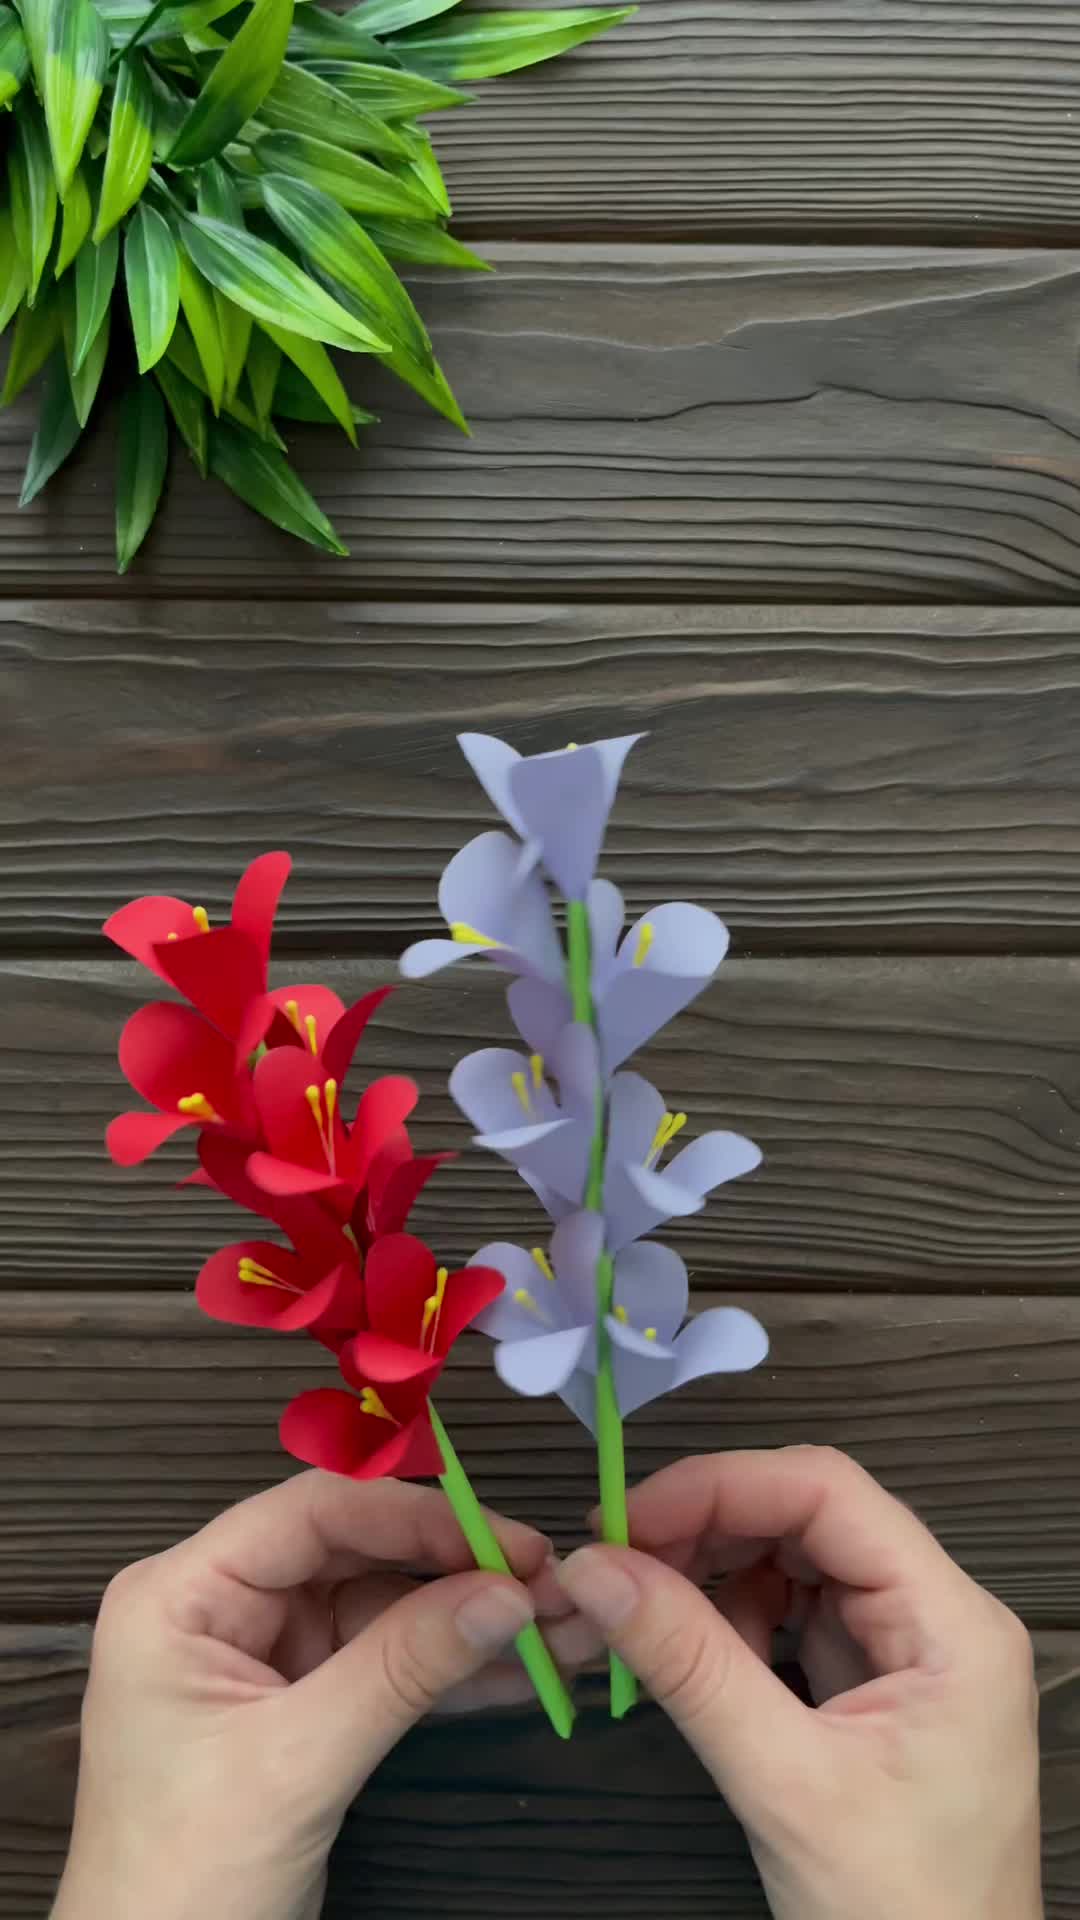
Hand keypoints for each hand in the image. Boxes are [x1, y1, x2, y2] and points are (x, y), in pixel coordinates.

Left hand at [52, 1472, 593, 1919]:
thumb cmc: (181, 1878)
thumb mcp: (295, 1765)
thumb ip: (401, 1670)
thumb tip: (504, 1593)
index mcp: (181, 1594)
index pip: (312, 1514)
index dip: (414, 1516)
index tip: (504, 1539)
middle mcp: (220, 1605)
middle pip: (357, 1551)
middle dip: (457, 1566)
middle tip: (548, 1582)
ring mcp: (263, 1653)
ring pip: (384, 1605)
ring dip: (469, 1618)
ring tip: (558, 1626)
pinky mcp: (300, 1702)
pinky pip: (387, 1662)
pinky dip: (450, 1669)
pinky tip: (521, 1672)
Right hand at [558, 1447, 1042, 1919]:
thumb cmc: (903, 1918)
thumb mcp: (785, 1785)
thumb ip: (690, 1666)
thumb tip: (600, 1568)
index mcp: (953, 1625)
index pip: (829, 1493)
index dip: (722, 1486)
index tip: (630, 1516)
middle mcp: (939, 1618)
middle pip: (809, 1516)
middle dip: (707, 1527)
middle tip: (615, 1556)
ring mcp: (907, 1651)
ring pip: (794, 1561)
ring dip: (710, 1573)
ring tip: (639, 1606)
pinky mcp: (872, 1685)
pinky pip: (792, 1616)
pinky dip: (728, 1622)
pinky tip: (684, 1651)